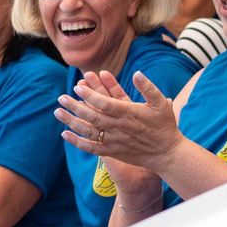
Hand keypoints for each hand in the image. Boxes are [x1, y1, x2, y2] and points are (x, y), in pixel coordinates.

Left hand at [55, 70, 183, 171]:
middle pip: (93, 116)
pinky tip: (65, 134)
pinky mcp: (112, 152)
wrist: (167, 153)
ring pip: (89, 132)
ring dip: (72, 122)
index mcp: (130, 114)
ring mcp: (114, 141)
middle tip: (61, 97)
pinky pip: (91, 148)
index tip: (77, 87)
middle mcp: (119, 128)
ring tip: (58, 112)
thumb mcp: (160, 103)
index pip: (105, 103)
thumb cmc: (164, 125)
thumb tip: (136, 73)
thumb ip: (148, 88)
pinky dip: (77, 142)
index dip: (91, 95)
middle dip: (75, 107)